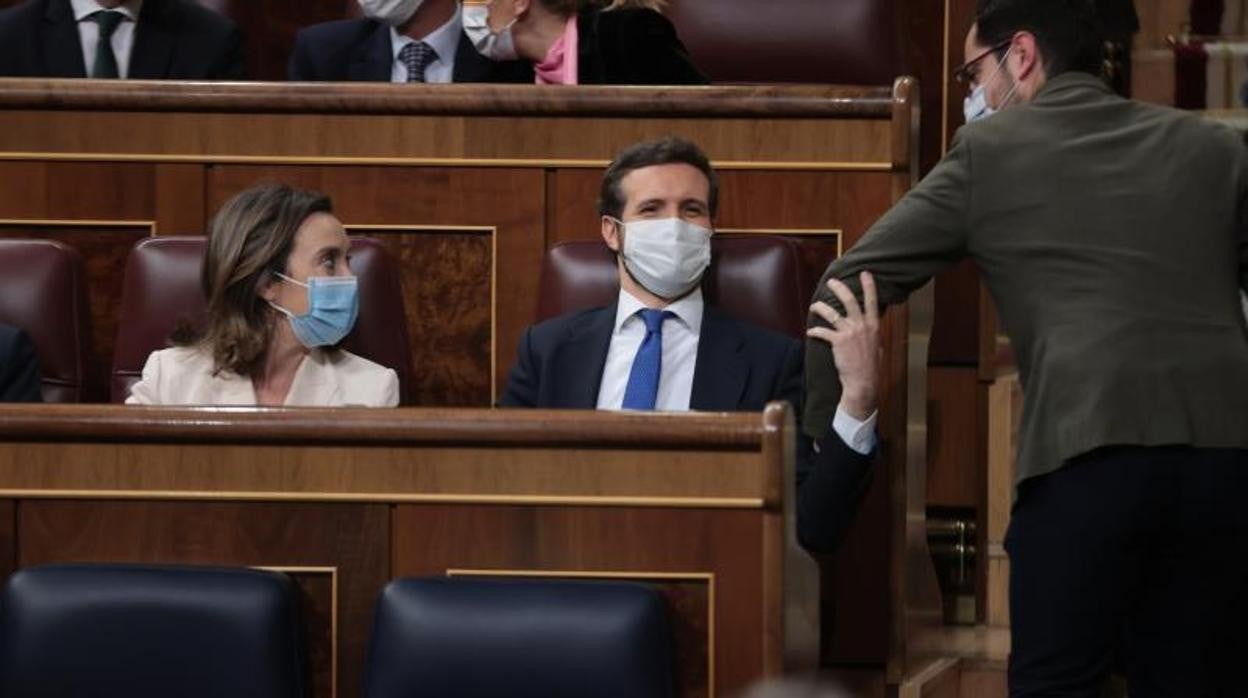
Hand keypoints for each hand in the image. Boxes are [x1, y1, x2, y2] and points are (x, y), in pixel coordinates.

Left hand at [807, 271, 879, 420]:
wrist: (863, 381)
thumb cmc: (870, 368)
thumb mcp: (877, 348)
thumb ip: (872, 336)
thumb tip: (870, 332)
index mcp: (873, 326)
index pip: (872, 302)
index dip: (869, 286)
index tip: (865, 273)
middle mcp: (862, 326)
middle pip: (849, 300)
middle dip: (839, 288)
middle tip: (831, 282)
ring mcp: (850, 333)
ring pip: (832, 313)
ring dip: (821, 307)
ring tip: (815, 305)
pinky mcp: (838, 342)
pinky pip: (823, 332)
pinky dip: (815, 331)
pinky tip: (810, 332)